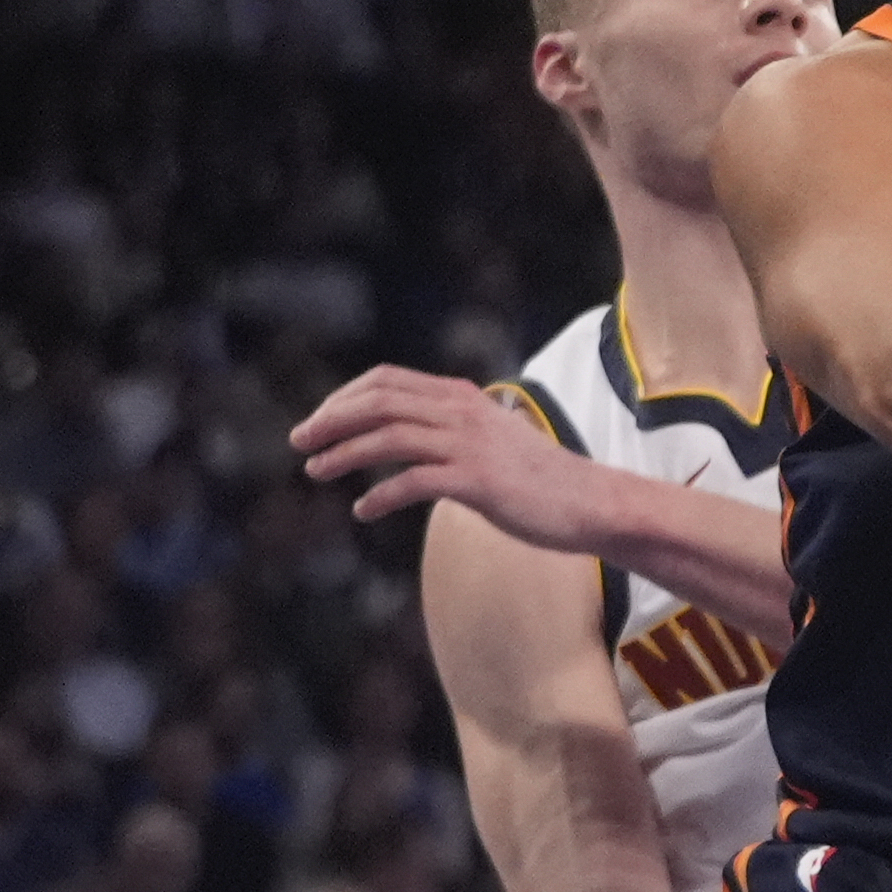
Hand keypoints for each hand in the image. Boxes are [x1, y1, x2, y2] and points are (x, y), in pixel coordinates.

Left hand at [293, 367, 614, 545]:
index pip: (387, 380)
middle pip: (379, 402)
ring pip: (389, 437)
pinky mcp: (478, 482)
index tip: (318, 421)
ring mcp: (471, 446)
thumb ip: (454, 429)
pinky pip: (413, 482)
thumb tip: (411, 437)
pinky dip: (380, 495)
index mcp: (464, 397)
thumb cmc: (541, 478)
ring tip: (315, 471)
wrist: (592, 503)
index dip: (343, 397)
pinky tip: (364, 511)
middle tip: (299, 442)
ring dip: (343, 454)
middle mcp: (463, 413)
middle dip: (330, 420)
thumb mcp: (494, 438)